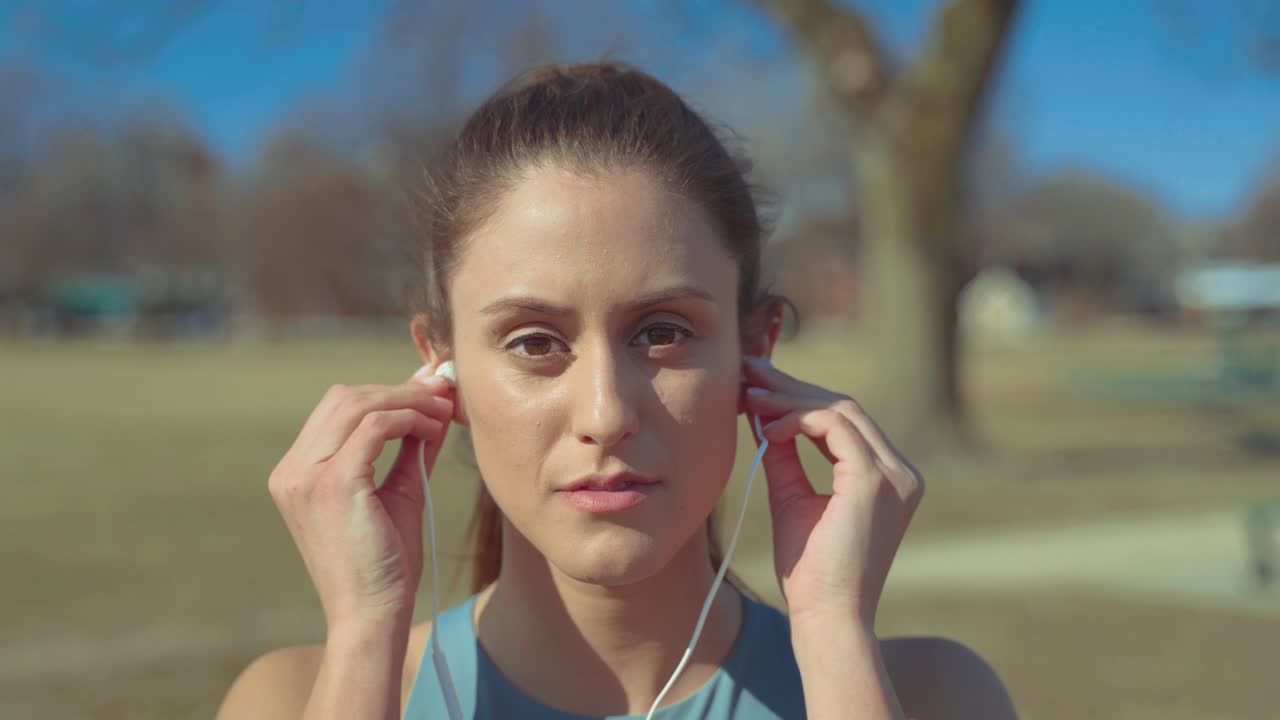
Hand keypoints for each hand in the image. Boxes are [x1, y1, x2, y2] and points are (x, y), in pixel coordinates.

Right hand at [267, 369, 454, 631]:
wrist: (372, 615)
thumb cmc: (385, 562)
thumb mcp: (397, 491)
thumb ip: (410, 447)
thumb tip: (435, 402)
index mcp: (296, 472)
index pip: (338, 408)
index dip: (387, 392)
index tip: (431, 392)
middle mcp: (292, 470)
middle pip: (345, 397)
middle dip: (399, 390)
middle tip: (443, 395)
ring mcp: (305, 476)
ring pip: (358, 404)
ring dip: (407, 401)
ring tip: (443, 414)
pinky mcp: (332, 484)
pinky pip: (375, 426)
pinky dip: (409, 419)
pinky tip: (433, 431)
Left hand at [742, 357, 922, 627]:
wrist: (825, 616)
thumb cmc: (810, 570)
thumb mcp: (793, 500)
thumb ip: (786, 458)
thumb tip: (766, 418)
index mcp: (889, 476)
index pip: (846, 420)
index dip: (801, 398)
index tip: (758, 387)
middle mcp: (901, 471)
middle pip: (845, 407)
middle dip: (792, 387)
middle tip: (749, 371)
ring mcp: (894, 474)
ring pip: (840, 410)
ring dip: (790, 398)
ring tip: (750, 394)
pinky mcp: (875, 480)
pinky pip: (834, 427)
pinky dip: (798, 419)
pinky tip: (769, 426)